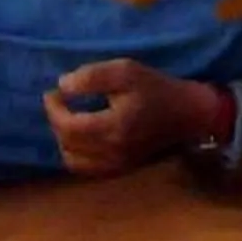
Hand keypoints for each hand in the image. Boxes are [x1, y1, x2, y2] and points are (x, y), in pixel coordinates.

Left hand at [46, 60, 227, 177]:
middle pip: (67, 144)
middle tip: (59, 102)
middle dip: (56, 121)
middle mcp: (112, 152)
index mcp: (113, 127)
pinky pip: (87, 169)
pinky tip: (81, 137)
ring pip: (73, 160)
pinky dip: (76, 154)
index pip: (68, 126)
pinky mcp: (121, 169)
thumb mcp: (126, 71)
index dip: (53, 109)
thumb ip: (92, 77)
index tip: (53, 92)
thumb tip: (62, 85)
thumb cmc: (156, 89)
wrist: (188, 114)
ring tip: (69, 119)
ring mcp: (116, 165)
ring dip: (64, 140)